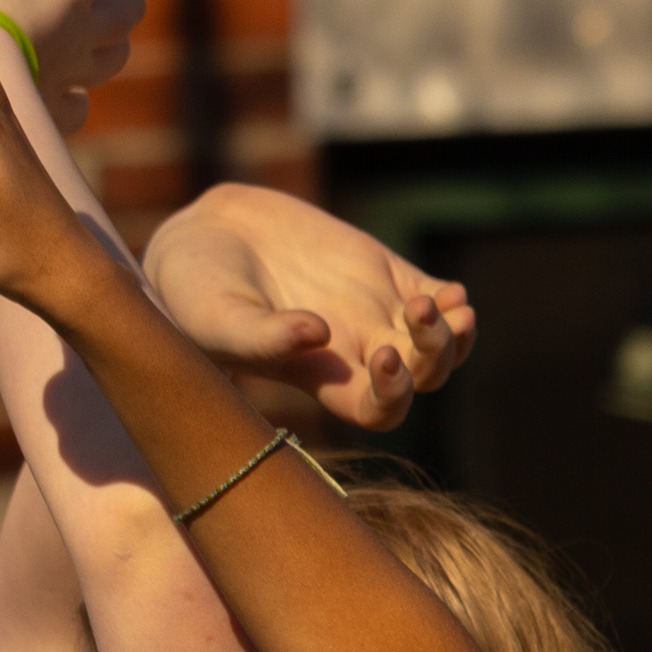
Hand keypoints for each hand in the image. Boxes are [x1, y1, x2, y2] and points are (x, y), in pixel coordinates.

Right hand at [141, 183, 474, 430]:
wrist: (204, 240)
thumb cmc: (198, 295)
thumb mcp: (220, 320)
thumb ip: (264, 337)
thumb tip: (319, 334)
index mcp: (322, 381)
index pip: (376, 410)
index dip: (392, 396)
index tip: (382, 358)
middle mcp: (357, 354)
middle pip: (421, 378)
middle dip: (433, 356)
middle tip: (420, 318)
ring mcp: (376, 314)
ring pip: (438, 344)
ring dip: (453, 334)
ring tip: (446, 306)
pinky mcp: (384, 273)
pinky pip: (435, 297)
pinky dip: (450, 299)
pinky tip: (450, 294)